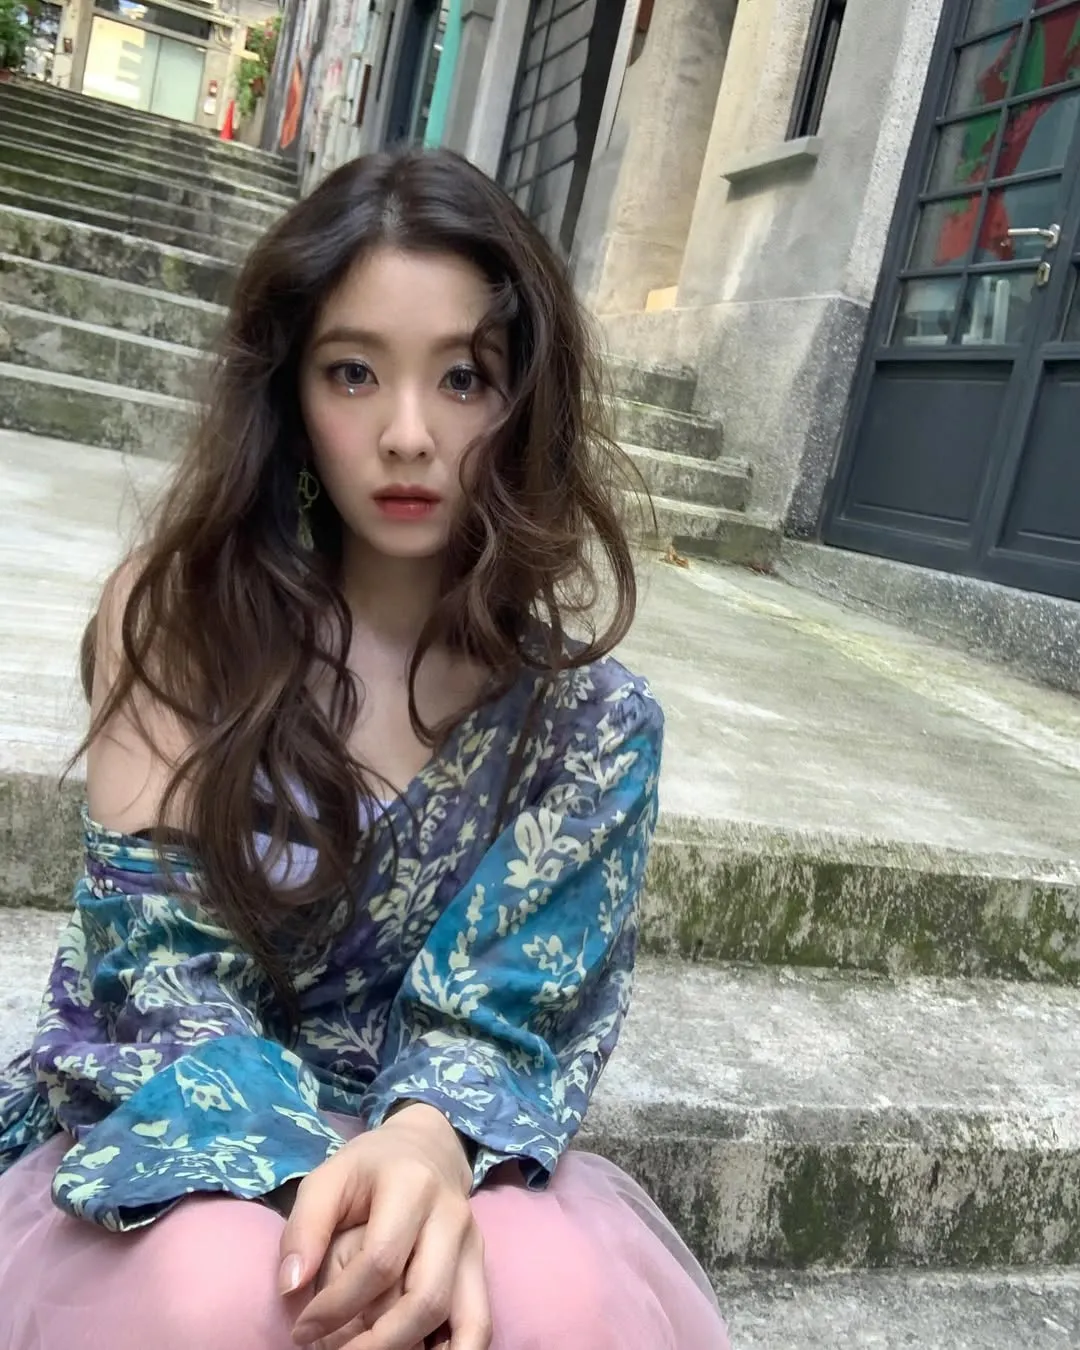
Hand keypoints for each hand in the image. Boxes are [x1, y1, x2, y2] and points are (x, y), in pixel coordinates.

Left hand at [280, 1103, 491, 1349]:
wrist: (427, 1147)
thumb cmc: (369, 1169)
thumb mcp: (328, 1179)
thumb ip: (304, 1228)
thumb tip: (291, 1287)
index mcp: (412, 1186)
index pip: (380, 1261)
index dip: (337, 1305)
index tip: (301, 1329)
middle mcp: (452, 1217)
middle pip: (427, 1299)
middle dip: (379, 1344)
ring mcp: (473, 1246)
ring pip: (469, 1321)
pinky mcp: (480, 1268)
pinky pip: (480, 1325)